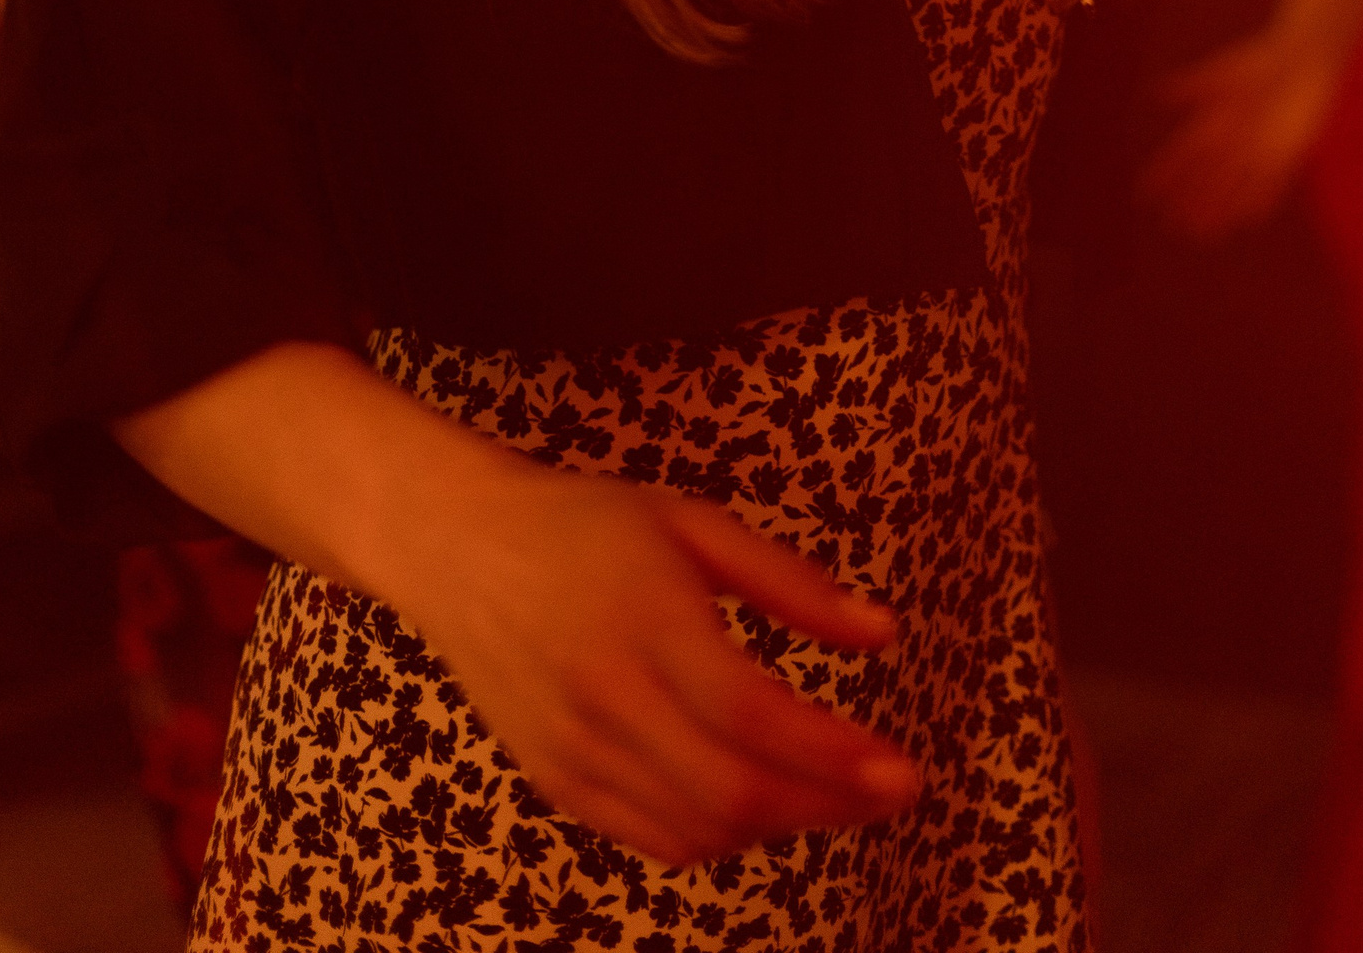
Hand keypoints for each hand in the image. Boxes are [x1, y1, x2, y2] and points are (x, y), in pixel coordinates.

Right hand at [396, 448, 920, 865]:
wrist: (458, 548)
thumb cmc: (586, 526)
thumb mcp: (695, 524)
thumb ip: (792, 582)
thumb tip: (883, 635)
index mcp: (646, 618)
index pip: (752, 715)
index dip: (834, 755)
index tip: (903, 769)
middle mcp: (605, 696)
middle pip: (730, 792)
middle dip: (826, 807)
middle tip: (889, 794)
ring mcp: (573, 752)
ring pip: (696, 830)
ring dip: (780, 826)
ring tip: (833, 793)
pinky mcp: (555, 784)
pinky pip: (652, 839)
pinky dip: (717, 836)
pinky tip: (756, 801)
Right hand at [1141, 30, 1338, 239]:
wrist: (1301, 59)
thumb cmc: (1260, 60)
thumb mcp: (1224, 72)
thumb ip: (1195, 86)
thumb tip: (1158, 93)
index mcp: (1215, 119)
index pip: (1184, 154)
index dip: (1165, 174)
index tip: (1145, 194)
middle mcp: (1234, 139)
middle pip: (1207, 177)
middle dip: (1190, 201)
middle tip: (1174, 226)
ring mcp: (1259, 148)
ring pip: (1234, 186)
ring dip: (1219, 209)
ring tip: (1202, 233)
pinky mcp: (1285, 152)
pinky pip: (1270, 184)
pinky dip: (1259, 200)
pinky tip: (1249, 220)